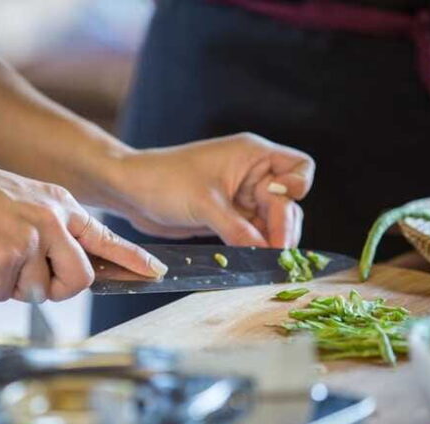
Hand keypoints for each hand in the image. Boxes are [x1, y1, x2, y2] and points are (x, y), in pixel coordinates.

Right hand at [0, 159, 167, 301]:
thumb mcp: (23, 201)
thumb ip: (49, 230)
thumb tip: (59, 270)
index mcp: (59, 206)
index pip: (105, 237)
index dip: (132, 259)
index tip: (156, 271)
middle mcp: (52, 222)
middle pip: (79, 280)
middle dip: (57, 291)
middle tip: (28, 282)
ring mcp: (30, 239)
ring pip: (36, 292)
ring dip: (8, 287)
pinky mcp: (5, 258)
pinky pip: (0, 294)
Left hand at [114, 133, 313, 247]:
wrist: (131, 191)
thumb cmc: (164, 181)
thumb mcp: (205, 205)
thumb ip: (239, 229)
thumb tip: (267, 253)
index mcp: (252, 155)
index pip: (299, 168)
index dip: (297, 188)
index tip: (279, 205)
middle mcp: (252, 174)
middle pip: (288, 203)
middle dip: (284, 227)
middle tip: (276, 254)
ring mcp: (241, 197)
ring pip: (273, 222)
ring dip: (272, 241)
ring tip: (267, 262)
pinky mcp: (229, 217)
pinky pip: (254, 233)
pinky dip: (256, 247)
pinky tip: (255, 261)